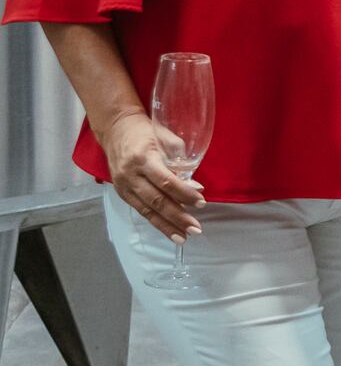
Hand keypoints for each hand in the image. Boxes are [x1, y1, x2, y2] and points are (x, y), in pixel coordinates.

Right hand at [103, 110, 204, 242]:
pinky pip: (140, 209)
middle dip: (177, 217)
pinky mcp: (121, 192)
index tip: (201, 203)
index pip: (166, 181)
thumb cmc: (146, 130)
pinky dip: (155, 221)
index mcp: (144, 158)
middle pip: (156, 200)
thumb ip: (181, 160)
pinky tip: (168, 230)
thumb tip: (195, 186)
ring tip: (183, 237)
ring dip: (166, 225)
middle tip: (196, 229)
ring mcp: (123, 185)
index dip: (184, 194)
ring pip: (147, 209)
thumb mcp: (166, 137)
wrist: (115, 128)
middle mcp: (131, 174)